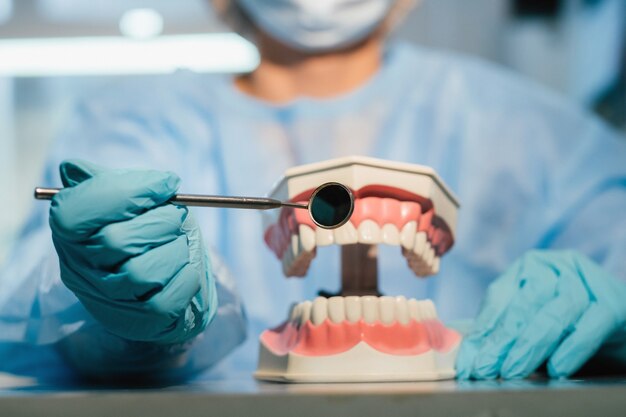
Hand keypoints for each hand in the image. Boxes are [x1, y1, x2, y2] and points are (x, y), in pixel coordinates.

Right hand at [49, 160, 215, 344]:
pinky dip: (186, 279)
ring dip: (176, 251)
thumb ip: (108, 182)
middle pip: (115, 241)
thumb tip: (75, 170)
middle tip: (179, 217)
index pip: (72, 213)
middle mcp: (81, 270)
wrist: (170, 276)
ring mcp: (109, 300)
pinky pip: (165, 302)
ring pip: (142, 273)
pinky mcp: (139, 323)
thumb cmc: (150, 231)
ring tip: (182, 245)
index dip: (124, 191)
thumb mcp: (131, 200)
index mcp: (72, 234)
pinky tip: (187, 269)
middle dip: (161, 222)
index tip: (166, 183)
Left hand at [456, 250, 625, 378]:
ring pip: (554, 311)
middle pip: (524, 303)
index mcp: (527, 268)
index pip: (499, 297)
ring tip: (514, 370)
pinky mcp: (613, 301)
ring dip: (532, 344)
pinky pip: (590, 324)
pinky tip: (557, 368)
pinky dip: (571, 348)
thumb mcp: (530, 321)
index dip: (482, 330)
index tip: (469, 360)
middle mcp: (554, 268)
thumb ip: (498, 332)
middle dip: (502, 339)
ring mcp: (584, 281)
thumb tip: (462, 351)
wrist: (617, 326)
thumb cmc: (567, 323)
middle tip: (487, 367)